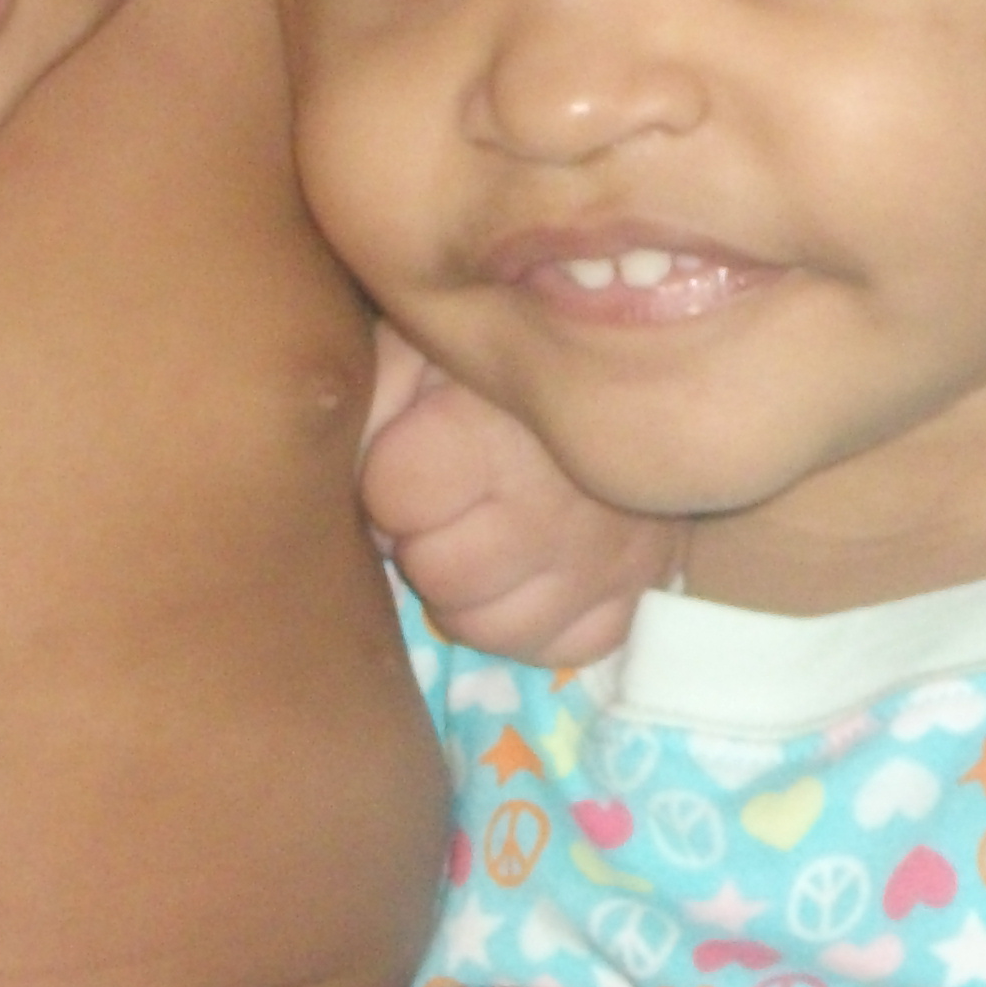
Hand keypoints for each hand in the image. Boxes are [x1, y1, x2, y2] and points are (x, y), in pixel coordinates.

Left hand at [361, 337, 675, 668]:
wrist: (640, 353)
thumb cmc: (508, 347)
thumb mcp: (426, 339)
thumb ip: (372, 391)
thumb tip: (345, 464)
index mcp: (492, 433)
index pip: (393, 503)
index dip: (387, 481)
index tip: (412, 451)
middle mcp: (556, 508)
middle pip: (438, 576)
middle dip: (424, 539)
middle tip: (446, 500)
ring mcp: (606, 558)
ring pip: (489, 628)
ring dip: (469, 591)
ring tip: (482, 535)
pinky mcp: (639, 590)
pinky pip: (561, 647)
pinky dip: (535, 619)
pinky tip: (529, 569)